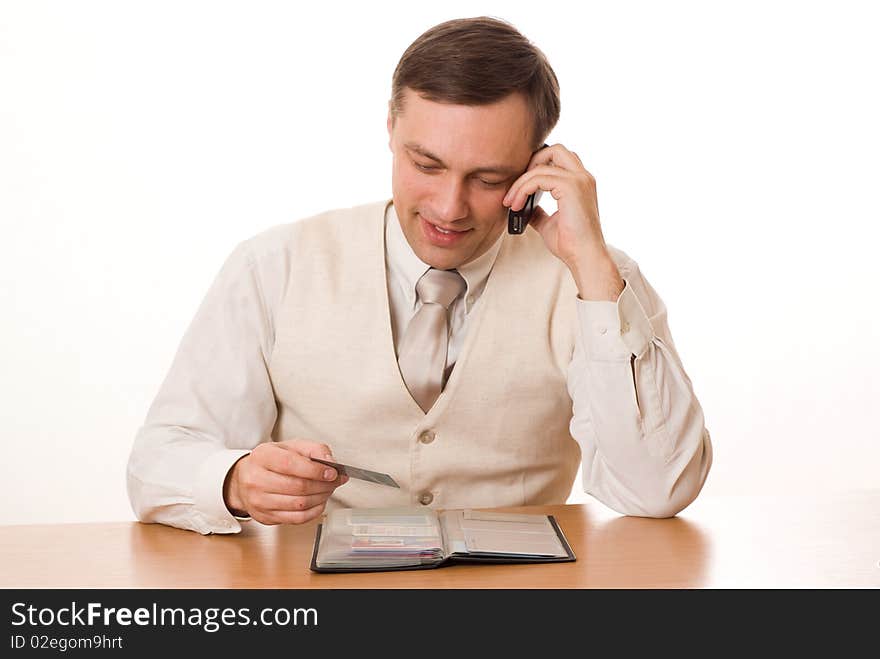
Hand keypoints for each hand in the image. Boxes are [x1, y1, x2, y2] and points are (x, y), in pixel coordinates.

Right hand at [223, 439, 348, 524]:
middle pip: (298, 487)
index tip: (332, 472)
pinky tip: (319, 502)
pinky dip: (314, 511)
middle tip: (335, 481)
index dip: (315, 470)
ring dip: (321, 498)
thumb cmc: (272, 461)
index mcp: (262, 456)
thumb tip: (331, 462)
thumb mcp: (291, 446)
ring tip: (328, 490)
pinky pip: (297, 518)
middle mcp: (256, 479)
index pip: (291, 464)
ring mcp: (258, 501)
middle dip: (323, 485)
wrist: (246, 478)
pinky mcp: (265, 517)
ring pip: (299, 504)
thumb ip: (314, 449)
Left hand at [503, 143, 623, 300]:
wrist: (584, 258)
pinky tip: (516, 205)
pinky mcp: (571, 187)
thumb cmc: (570, 244)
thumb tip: (524, 205)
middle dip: (531, 163)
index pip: (559, 159)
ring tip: (510, 202)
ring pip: (542, 164)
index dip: (537, 166)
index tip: (520, 187)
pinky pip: (539, 177)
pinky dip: (523, 189)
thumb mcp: (549, 223)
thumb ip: (539, 210)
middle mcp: (583, 177)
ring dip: (521, 182)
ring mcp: (579, 180)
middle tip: (516, 186)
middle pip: (555, 149)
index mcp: (581, 183)